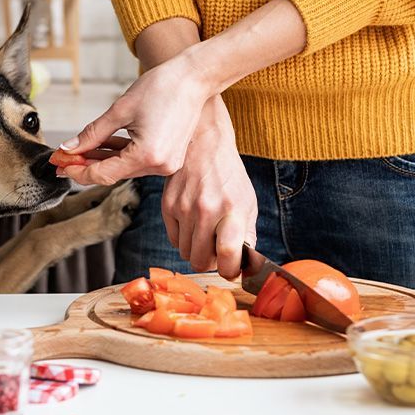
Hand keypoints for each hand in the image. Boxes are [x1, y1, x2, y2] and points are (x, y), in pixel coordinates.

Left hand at [60, 54, 213, 184]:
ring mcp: (167, 163)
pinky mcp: (169, 157)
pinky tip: (102, 146)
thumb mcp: (120, 110)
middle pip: (114, 173)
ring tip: (79, 150)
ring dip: (102, 159)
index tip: (60, 164)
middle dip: (86, 165)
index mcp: (147, 155)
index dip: (78, 171)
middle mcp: (160, 165)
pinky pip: (137, 161)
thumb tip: (70, 148)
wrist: (194, 78)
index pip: (103, 174)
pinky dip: (120, 154)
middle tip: (63, 158)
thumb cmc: (162, 87)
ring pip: (124, 168)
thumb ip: (92, 134)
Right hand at [161, 96, 256, 278]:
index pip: (228, 255)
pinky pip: (174, 239)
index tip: (231, 269)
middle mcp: (206, 210)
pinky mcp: (167, 205)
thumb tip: (243, 265)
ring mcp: (184, 208)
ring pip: (186, 253)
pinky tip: (193, 223)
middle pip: (201, 261)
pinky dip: (184, 238)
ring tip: (206, 233)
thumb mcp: (247, 202)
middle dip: (210, 262)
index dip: (230, 270)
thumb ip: (247, 235)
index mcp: (232, 210)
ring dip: (196, 250)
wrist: (204, 144)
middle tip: (217, 250)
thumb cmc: (229, 175)